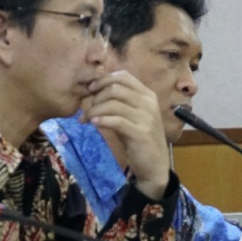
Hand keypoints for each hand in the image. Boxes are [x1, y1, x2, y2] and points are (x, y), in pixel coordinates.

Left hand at [84, 71, 169, 199]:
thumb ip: (118, 102)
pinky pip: (117, 121)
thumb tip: (94, 89)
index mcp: (147, 95)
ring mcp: (146, 117)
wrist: (155, 164)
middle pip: (116, 88)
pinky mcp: (141, 133)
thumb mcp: (130, 116)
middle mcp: (149, 103)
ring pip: (113, 104)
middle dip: (96, 96)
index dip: (104, 79)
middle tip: (87, 108)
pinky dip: (102, 120)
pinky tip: (93, 124)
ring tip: (86, 119)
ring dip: (94, 110)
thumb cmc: (139, 138)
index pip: (124, 76)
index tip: (90, 89)